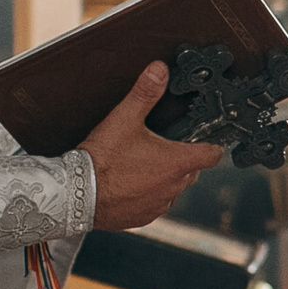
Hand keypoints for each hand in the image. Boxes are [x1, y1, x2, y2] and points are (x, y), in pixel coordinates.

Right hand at [78, 62, 225, 230]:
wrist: (76, 193)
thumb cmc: (102, 158)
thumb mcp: (124, 118)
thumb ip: (145, 93)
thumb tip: (159, 70)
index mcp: (177, 162)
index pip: (212, 155)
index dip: (212, 146)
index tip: (206, 140)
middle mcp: (174, 187)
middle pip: (192, 171)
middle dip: (183, 159)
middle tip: (164, 146)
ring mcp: (159, 204)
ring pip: (174, 188)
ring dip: (165, 178)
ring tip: (143, 164)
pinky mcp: (144, 218)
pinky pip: (155, 204)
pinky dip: (149, 194)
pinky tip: (132, 183)